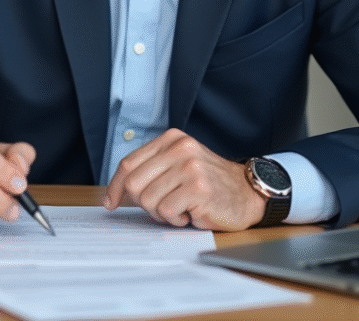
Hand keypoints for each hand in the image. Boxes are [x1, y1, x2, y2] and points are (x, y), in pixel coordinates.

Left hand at [102, 128, 265, 230]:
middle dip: (143, 204)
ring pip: (149, 201)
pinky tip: (190, 213)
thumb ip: (153, 169)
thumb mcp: (179, 165)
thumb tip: (119, 189)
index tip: (111, 202)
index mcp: (171, 140)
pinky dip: (175, 219)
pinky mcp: (198, 188)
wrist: (247, 193)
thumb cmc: (210, 184)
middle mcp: (180, 148)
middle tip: (162, 208)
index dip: (115, 186)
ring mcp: (190, 167)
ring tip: (181, 208)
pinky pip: (167, 211)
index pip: (129, 163)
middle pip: (135, 184)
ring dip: (162, 213)